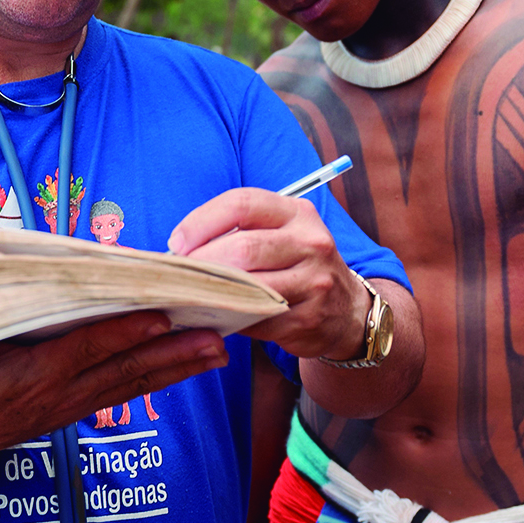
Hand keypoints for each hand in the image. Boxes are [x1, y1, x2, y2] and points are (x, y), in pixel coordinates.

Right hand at [0, 311, 227, 450]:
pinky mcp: (82, 407)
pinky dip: (163, 375)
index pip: (88, 350)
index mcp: (37, 375)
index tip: (159, 318)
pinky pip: (130, 389)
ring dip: (179, 367)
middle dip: (172, 354)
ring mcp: (78, 403)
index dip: (123, 334)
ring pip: (136, 381)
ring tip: (218, 352)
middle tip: (215, 339)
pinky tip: (190, 364)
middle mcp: (66, 392)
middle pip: (128, 369)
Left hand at [168, 189, 361, 358]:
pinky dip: (230, 319)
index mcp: (296, 213)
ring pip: (250, 286)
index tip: (177, 242)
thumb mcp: (281, 234)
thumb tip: (180, 248)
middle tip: (178, 275)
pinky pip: (257, 319)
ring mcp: (314, 282)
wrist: (346, 309)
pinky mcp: (309, 318)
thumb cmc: (297, 265)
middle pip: (244, 247)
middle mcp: (311, 242)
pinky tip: (214, 317)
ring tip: (189, 295)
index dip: (202, 221)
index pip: (243, 203)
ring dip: (212, 292)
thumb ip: (240, 231)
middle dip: (202, 262)